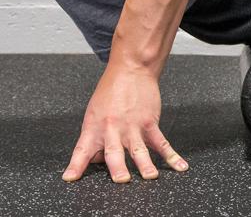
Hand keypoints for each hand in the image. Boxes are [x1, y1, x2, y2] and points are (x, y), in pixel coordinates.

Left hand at [62, 64, 188, 182]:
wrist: (131, 70)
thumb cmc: (111, 91)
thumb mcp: (94, 113)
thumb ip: (96, 138)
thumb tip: (97, 160)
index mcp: (95, 127)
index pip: (82, 149)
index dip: (76, 165)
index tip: (70, 177)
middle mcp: (113, 129)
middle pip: (114, 152)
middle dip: (117, 167)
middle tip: (121, 180)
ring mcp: (133, 127)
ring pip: (139, 149)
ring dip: (145, 164)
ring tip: (150, 176)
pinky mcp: (150, 123)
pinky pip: (162, 143)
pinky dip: (172, 156)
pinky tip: (180, 166)